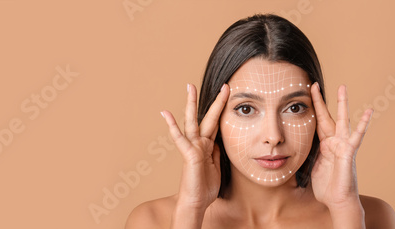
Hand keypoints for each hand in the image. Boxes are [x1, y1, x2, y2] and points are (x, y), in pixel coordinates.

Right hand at [161, 83, 229, 210]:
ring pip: (192, 121)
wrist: (196, 202)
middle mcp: (199, 143)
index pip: (215, 123)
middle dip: (216, 101)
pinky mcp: (188, 154)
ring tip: (189, 87)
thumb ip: (215, 152)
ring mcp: (193, 147)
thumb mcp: (216, 166)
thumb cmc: (205, 187)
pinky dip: (172, 126)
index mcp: (207, 146)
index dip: (222, 109)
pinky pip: (179, 138)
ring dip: (191, 104)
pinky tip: (166, 113)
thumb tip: (217, 142)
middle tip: (224, 84)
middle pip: (207, 117)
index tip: (229, 95)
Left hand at [310, 83, 372, 208]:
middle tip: (315, 84)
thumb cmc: (326, 185)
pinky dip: (362, 124)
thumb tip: (291, 149)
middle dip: (321, 100)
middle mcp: (334, 141)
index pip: (316, 122)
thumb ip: (306, 155)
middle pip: (326, 116)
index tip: (304, 94)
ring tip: (343, 88)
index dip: (311, 109)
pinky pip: (356, 136)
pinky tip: (368, 111)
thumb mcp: (310, 166)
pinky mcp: (349, 153)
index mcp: (324, 144)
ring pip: (342, 120)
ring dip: (342, 104)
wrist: (336, 200)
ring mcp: (343, 146)